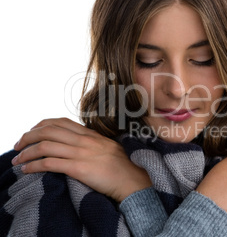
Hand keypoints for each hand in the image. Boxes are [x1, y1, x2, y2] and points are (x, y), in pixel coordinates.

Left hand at [12, 118, 151, 201]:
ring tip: (17, 160)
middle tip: (18, 145)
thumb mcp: (108, 146)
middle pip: (48, 130)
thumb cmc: (122, 166)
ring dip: (26, 153)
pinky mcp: (80, 169)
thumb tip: (77, 143)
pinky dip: (34, 166)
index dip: (40, 125)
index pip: (60, 122)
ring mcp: (82, 153)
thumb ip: (92, 142)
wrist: (133, 180)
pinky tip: (27, 170)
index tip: (31, 133)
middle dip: (27, 136)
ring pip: (45, 145)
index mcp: (90, 134)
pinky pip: (50, 164)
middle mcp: (85, 140)